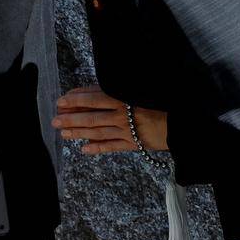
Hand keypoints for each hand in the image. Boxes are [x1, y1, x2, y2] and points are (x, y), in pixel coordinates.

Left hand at [53, 85, 167, 153]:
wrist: (185, 120)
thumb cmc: (161, 100)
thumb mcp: (138, 90)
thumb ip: (116, 91)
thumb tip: (90, 92)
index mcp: (123, 98)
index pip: (93, 98)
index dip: (75, 100)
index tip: (60, 102)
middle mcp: (123, 115)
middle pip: (91, 117)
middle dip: (71, 119)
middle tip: (55, 120)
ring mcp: (128, 131)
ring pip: (98, 132)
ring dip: (79, 133)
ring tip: (63, 134)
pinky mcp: (135, 144)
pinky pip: (112, 146)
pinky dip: (97, 148)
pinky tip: (84, 149)